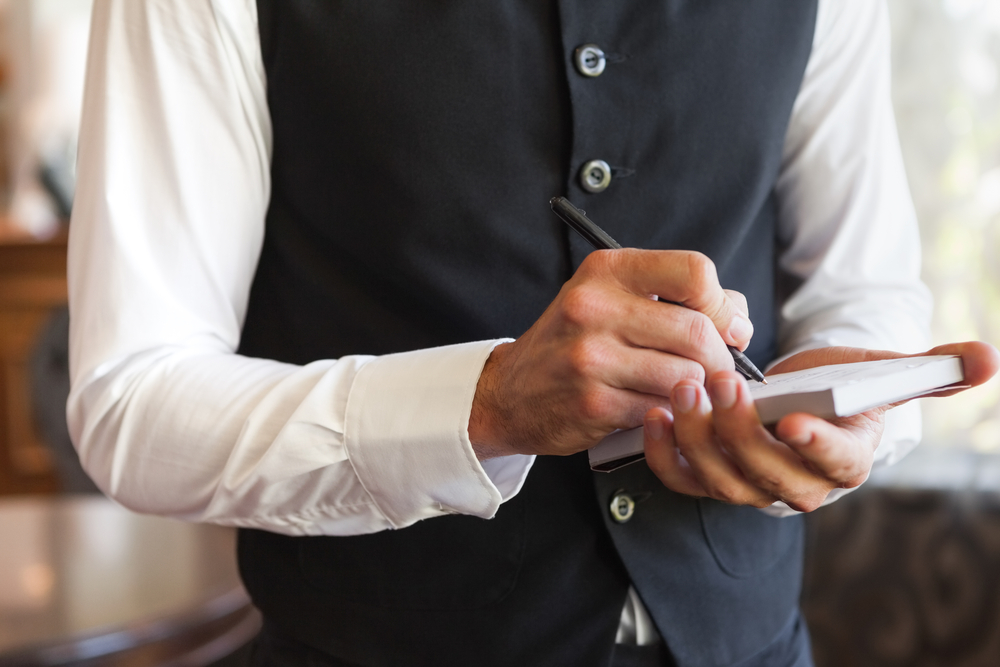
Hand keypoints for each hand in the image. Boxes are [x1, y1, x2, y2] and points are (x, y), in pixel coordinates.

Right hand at [469, 249, 753, 458]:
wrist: (511, 392)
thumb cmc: (572, 342)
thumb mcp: (610, 299)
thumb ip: (674, 297)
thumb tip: (737, 318)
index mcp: (606, 271)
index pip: (694, 272)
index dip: (723, 303)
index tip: (727, 325)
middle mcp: (594, 307)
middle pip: (698, 331)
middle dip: (721, 358)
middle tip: (718, 370)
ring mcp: (591, 357)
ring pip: (686, 376)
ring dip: (698, 391)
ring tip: (686, 391)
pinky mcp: (594, 403)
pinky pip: (662, 409)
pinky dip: (671, 413)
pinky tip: (658, 408)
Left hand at [643, 342, 999, 510]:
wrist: (803, 399)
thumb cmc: (846, 387)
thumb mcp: (887, 374)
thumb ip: (931, 369)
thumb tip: (988, 359)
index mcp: (845, 460)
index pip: (836, 465)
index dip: (818, 446)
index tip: (795, 421)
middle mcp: (798, 485)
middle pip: (769, 475)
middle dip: (742, 433)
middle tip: (720, 385)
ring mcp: (751, 485)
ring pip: (722, 480)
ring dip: (699, 439)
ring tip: (683, 390)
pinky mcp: (711, 476)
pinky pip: (684, 479)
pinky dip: (664, 455)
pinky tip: (654, 416)